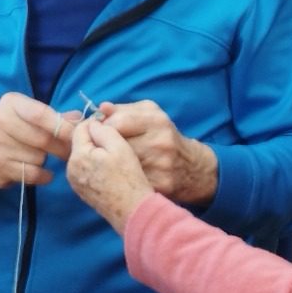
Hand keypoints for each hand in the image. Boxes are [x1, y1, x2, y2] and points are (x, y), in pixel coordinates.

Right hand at [0, 92, 81, 189]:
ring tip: (44, 159)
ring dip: (47, 161)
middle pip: (43, 138)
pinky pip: (31, 173)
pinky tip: (44, 173)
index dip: (63, 127)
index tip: (77, 137)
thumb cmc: (17, 133)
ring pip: (38, 157)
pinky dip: (43, 176)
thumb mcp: (34, 118)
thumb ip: (58, 118)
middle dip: (62, 148)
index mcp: (11, 103)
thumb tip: (82, 120)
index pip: (42, 114)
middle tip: (71, 154)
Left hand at [66, 118, 154, 233]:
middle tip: (116, 140)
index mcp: (77, 157)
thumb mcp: (119, 146)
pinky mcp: (82, 191)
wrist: (133, 210)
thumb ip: (103, 129)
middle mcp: (71, 170)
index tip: (111, 125)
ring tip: (116, 156)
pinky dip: (97, 165)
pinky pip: (86, 170)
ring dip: (96, 152)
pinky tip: (112, 169)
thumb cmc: (128, 178)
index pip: (81, 128)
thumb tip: (94, 122)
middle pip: (81, 143)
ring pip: (84, 156)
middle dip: (96, 139)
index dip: (97, 123)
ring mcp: (75, 183)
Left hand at [98, 100, 217, 205]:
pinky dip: (122, 178)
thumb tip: (102, 108)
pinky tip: (123, 175)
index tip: (101, 132)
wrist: (190, 168)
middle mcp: (161, 142)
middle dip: (104, 146)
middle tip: (102, 149)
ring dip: (110, 164)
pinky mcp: (160, 185)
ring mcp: (161, 165)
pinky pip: (130, 181)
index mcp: (157, 121)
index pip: (119, 122)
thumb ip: (123, 110)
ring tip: (111, 162)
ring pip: (121, 164)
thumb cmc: (162, 136)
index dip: (104, 127)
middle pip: (118, 144)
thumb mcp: (148, 115)